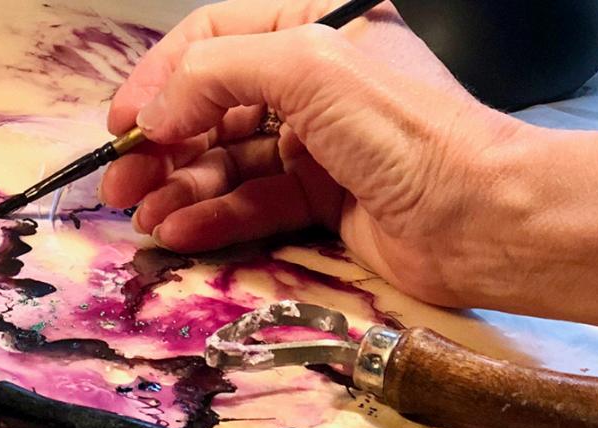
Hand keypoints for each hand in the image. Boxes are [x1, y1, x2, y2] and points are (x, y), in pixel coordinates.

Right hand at [102, 0, 522, 306]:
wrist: (478, 218)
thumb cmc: (403, 130)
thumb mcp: (307, 66)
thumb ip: (217, 72)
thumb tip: (154, 111)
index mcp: (314, 25)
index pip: (215, 40)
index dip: (160, 79)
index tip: (122, 125)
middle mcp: (313, 82)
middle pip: (214, 107)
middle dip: (163, 145)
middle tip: (119, 185)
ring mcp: (318, 146)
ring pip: (230, 161)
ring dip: (181, 189)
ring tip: (141, 217)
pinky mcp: (323, 203)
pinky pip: (256, 204)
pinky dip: (216, 219)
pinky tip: (179, 233)